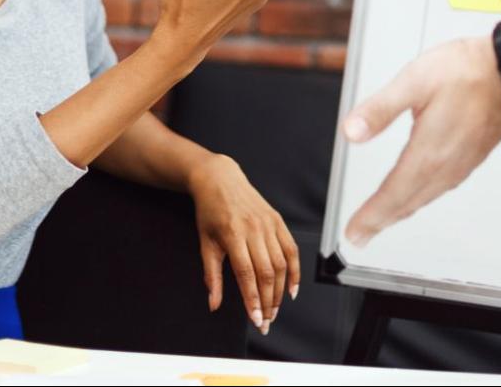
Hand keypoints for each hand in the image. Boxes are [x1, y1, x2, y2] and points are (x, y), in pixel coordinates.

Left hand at [188, 154, 299, 334]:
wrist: (220, 179)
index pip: (247, 274)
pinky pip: (291, 249)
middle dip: (268, 301)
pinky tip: (292, 289)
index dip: (253, 299)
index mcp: (233, 234)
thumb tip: (213, 304)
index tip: (256, 319)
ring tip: (275, 310)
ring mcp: (269, 224)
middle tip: (266, 321)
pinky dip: (295, 271)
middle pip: (267, 272)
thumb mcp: (205, 243)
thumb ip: (211, 276)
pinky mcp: (278, 220)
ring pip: (281, 264)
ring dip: (280, 291)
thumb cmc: (210, 212)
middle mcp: (254, 229)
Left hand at [340, 35, 500, 246]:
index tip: (354, 233)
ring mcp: (461, 164)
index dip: (370, 217)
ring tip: (383, 221)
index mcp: (428, 152)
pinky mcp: (472, 158)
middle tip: (361, 236)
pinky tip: (418, 195)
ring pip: (424, 198)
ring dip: (401, 213)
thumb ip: (380, 109)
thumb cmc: (469, 71)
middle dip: (380, 222)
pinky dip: (421, 199)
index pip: (392, 195)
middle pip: (407, 203)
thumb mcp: (414, 81)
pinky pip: (441, 189)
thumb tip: (352, 132)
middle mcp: (446, 165)